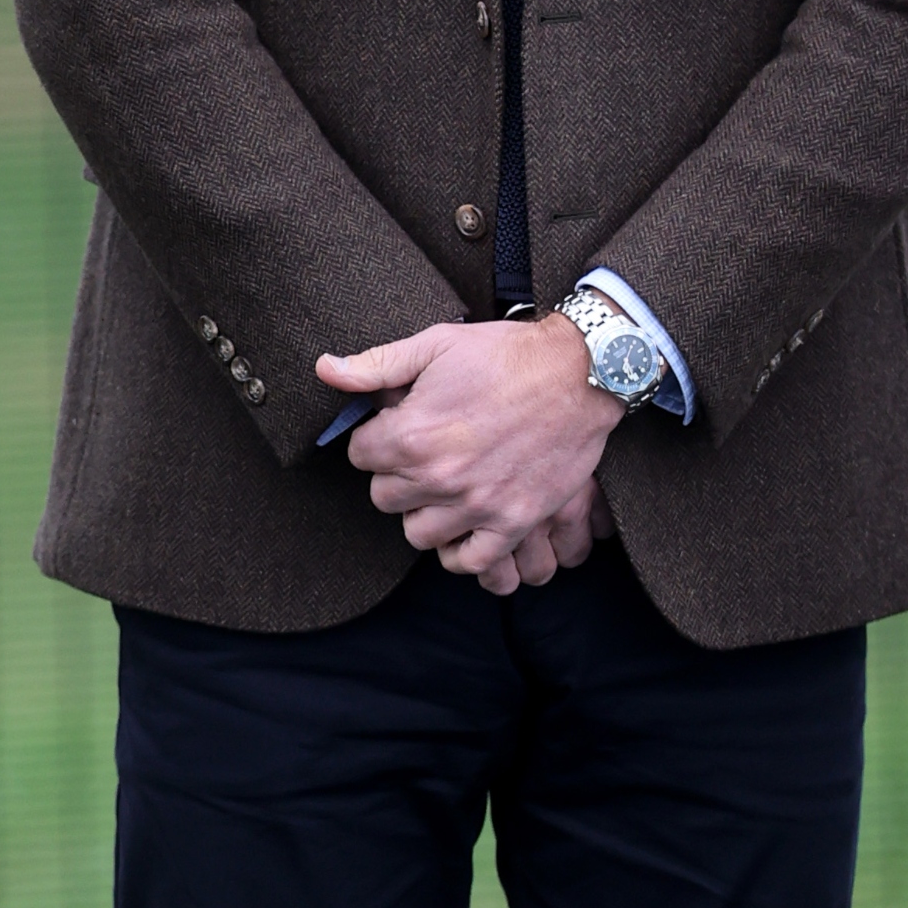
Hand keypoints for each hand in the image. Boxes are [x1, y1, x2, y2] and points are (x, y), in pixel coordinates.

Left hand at [315, 316, 620, 583]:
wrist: (582, 371)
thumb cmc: (507, 354)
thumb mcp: (436, 344)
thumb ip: (376, 365)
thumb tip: (325, 369)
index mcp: (411, 434)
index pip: (359, 456)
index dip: (376, 438)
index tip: (398, 426)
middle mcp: (439, 477)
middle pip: (384, 497)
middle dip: (396, 474)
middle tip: (422, 454)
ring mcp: (477, 505)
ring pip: (418, 534)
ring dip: (424, 512)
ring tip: (442, 488)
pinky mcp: (514, 522)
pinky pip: (470, 562)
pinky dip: (460, 551)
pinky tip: (462, 526)